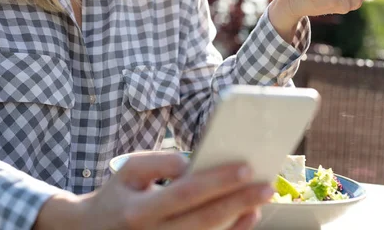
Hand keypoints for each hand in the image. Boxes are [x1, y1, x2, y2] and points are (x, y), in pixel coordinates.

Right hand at [35, 152, 272, 229]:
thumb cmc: (117, 195)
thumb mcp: (128, 170)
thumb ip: (160, 161)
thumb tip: (192, 163)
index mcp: (139, 210)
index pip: (185, 193)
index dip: (217, 181)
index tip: (245, 168)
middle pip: (204, 219)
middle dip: (238, 201)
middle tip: (266, 186)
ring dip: (238, 220)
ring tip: (260, 200)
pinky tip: (246, 219)